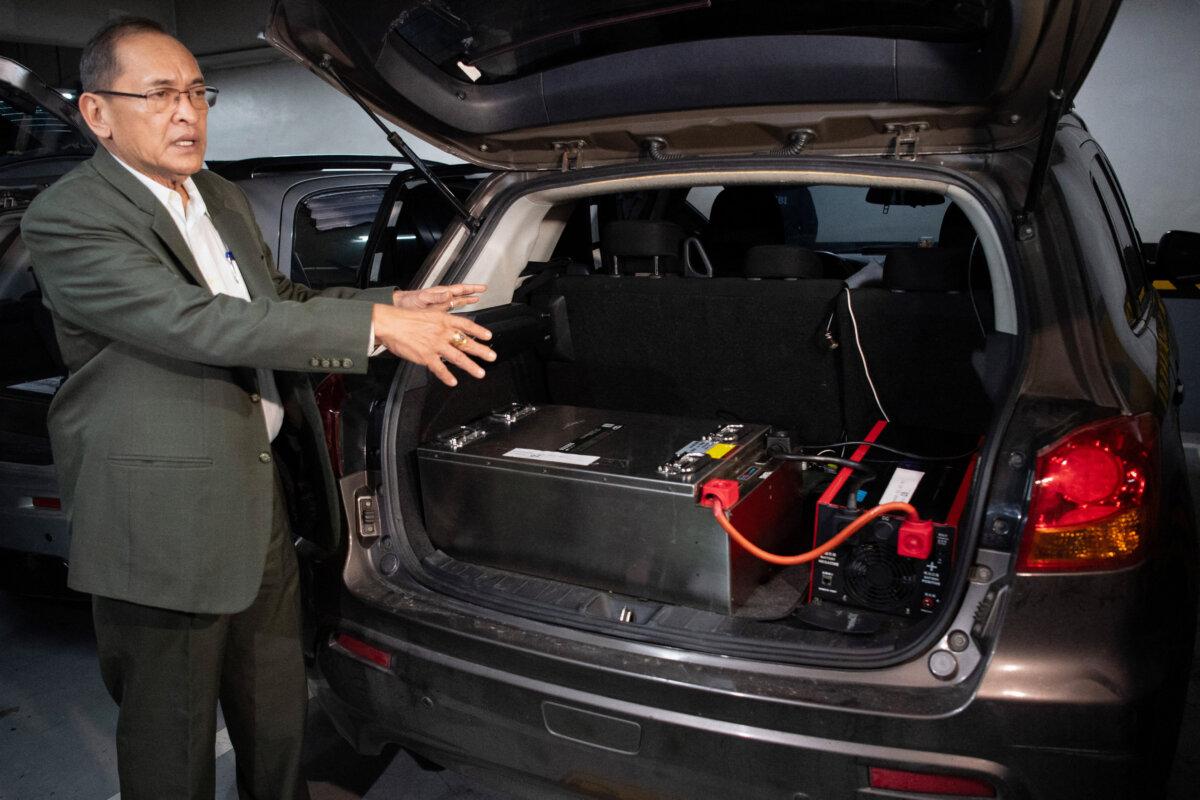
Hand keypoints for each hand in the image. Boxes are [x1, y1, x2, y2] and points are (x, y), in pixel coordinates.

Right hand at [371, 304, 494, 386]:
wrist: (390, 323)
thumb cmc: (405, 318)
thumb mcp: (428, 314)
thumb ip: (441, 323)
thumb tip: (451, 328)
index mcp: (443, 320)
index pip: (466, 325)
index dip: (479, 331)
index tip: (488, 336)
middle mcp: (442, 332)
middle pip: (466, 342)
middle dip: (481, 350)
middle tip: (492, 356)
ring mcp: (435, 345)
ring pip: (457, 357)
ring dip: (470, 366)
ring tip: (480, 372)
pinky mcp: (425, 356)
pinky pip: (439, 368)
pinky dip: (446, 376)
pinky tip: (453, 382)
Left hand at [393, 283, 486, 311]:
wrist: (398, 308)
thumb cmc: (407, 302)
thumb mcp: (422, 299)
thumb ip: (436, 297)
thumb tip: (449, 293)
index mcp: (440, 293)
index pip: (459, 289)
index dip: (471, 288)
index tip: (482, 288)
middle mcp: (441, 297)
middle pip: (460, 293)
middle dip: (472, 291)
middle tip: (483, 290)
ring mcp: (439, 304)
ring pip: (457, 300)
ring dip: (466, 299)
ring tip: (476, 299)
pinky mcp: (436, 311)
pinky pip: (451, 308)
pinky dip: (458, 308)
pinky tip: (462, 310)